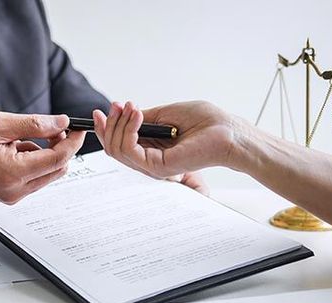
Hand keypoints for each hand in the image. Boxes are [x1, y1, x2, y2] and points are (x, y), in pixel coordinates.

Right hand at [0, 112, 84, 203]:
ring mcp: (13, 195)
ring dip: (43, 155)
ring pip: (46, 174)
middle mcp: (16, 190)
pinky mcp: (9, 196)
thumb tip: (61, 123)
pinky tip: (12, 151)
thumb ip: (34, 124)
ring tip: (17, 140)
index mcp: (13, 172)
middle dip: (59, 147)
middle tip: (49, 129)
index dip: (72, 142)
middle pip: (57, 169)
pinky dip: (31, 162)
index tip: (78, 128)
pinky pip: (33, 178)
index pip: (58, 159)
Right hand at [92, 101, 251, 192]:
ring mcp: (152, 166)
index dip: (107, 128)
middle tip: (116, 105)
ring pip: (117, 149)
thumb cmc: (206, 123)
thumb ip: (143, 118)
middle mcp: (149, 160)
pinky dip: (128, 130)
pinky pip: (130, 150)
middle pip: (112, 148)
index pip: (118, 144)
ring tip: (131, 108)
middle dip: (108, 125)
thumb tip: (122, 113)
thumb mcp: (167, 114)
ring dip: (119, 124)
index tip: (103, 110)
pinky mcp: (157, 167)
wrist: (228, 133)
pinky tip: (137, 116)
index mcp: (150, 149)